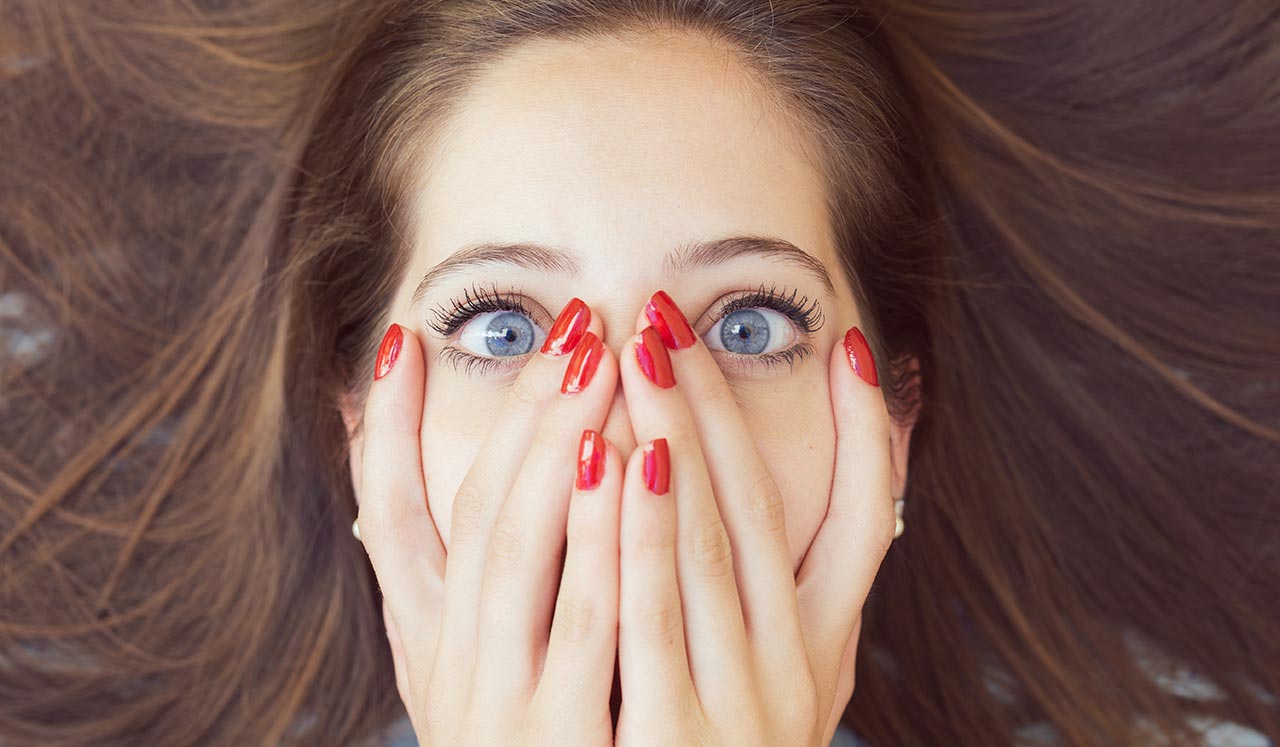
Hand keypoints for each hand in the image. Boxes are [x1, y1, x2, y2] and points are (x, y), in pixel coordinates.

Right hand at [355, 300, 625, 745]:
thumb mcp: (456, 672)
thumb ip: (434, 574)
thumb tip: (388, 474)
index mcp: (428, 642)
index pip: (398, 513)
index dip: (393, 426)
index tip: (411, 339)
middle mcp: (450, 667)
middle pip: (481, 513)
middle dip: (527, 414)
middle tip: (575, 327)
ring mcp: (501, 703)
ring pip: (521, 550)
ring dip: (560, 448)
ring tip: (600, 362)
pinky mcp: (559, 739)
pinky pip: (585, 623)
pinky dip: (601, 538)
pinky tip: (630, 461)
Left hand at [612, 292, 895, 745]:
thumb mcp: (795, 679)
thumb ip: (811, 582)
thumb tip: (852, 458)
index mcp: (824, 648)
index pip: (852, 519)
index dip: (858, 429)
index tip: (842, 344)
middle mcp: (796, 671)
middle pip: (758, 512)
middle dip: (712, 408)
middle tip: (670, 317)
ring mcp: (742, 706)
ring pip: (712, 550)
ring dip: (678, 444)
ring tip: (642, 354)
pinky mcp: (677, 740)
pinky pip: (653, 621)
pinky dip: (639, 535)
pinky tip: (613, 459)